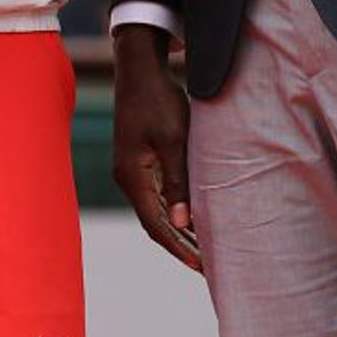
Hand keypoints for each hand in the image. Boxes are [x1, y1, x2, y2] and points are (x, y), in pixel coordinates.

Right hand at [111, 25, 200, 271]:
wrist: (140, 68)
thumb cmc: (159, 101)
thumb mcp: (174, 141)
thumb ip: (178, 182)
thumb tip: (183, 224)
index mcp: (132, 176)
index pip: (155, 225)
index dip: (179, 248)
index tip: (202, 267)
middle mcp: (127, 177)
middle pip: (154, 222)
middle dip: (180, 245)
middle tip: (209, 267)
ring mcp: (131, 169)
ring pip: (156, 210)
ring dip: (179, 229)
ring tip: (206, 248)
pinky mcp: (139, 160)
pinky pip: (157, 194)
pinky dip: (175, 209)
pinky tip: (194, 216)